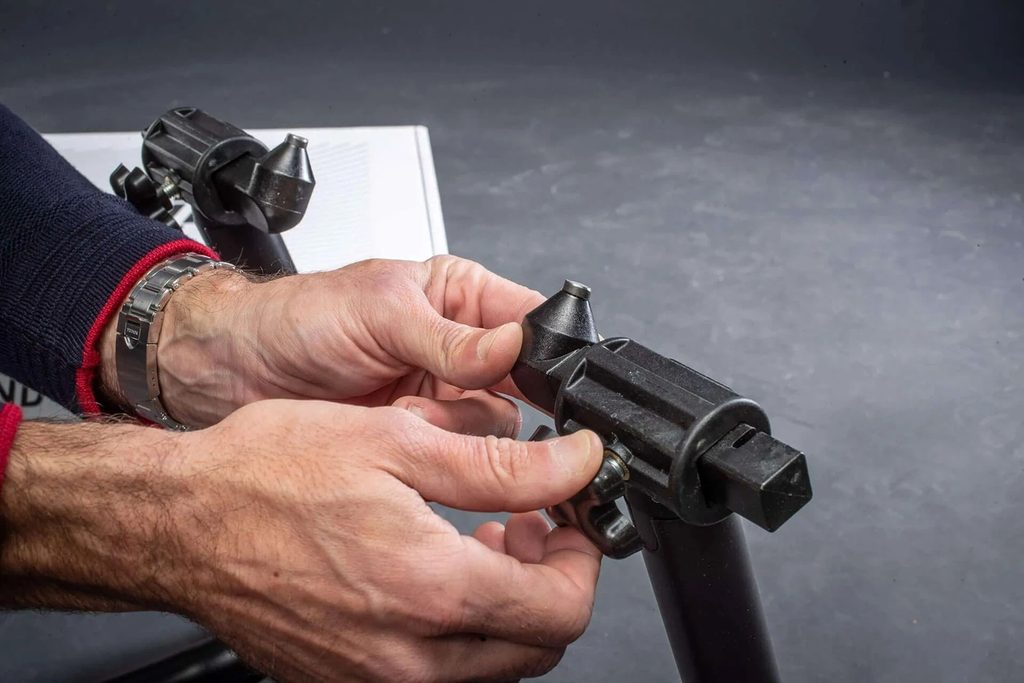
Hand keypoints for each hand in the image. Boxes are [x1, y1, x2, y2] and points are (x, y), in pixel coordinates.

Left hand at [114, 255, 545, 427]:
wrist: (231, 370)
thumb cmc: (296, 319)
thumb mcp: (376, 312)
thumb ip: (449, 337)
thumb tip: (511, 345)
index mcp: (460, 298)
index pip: (535, 325)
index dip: (548, 355)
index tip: (545, 384)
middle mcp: (460, 349)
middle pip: (523, 386)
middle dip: (484, 397)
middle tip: (452, 396)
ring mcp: (439, 398)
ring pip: (491, 429)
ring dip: (450, 427)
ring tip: (402, 407)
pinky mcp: (417, 441)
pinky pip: (453, 458)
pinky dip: (428, 451)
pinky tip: (392, 430)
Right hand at [174, 400, 603, 680]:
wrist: (180, 523)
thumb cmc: (267, 476)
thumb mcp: (398, 443)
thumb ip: (504, 467)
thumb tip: (575, 465)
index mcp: (431, 590)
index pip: (562, 608)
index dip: (583, 559)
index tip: (570, 519)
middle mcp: (409, 654)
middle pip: (537, 645)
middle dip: (551, 582)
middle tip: (528, 524)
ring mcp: (376, 678)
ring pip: (492, 664)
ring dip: (508, 605)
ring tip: (482, 539)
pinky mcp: (349, 680)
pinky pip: (439, 671)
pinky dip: (459, 628)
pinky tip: (434, 571)